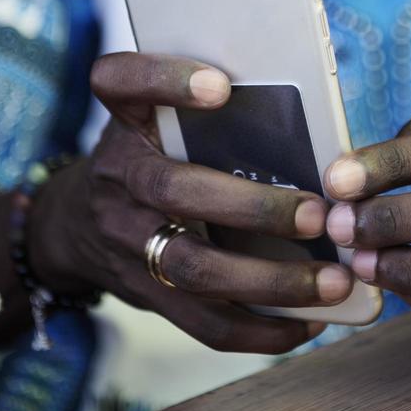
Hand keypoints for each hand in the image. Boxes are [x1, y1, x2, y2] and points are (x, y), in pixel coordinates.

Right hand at [28, 52, 351, 353]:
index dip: (166, 81)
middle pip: (173, 191)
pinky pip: (202, 322)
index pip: (121, 81)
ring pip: (194, 268)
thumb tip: (310, 125)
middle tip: (318, 214)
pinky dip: (261, 329)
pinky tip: (310, 321)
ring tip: (334, 281)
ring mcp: (126, 239)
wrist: (76, 222)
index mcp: (125, 118)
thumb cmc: (151, 152)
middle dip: (252, 207)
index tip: (220, 85)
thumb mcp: (158, 115)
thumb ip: (209, 110)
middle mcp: (118, 174)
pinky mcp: (144, 292)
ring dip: (272, 280)